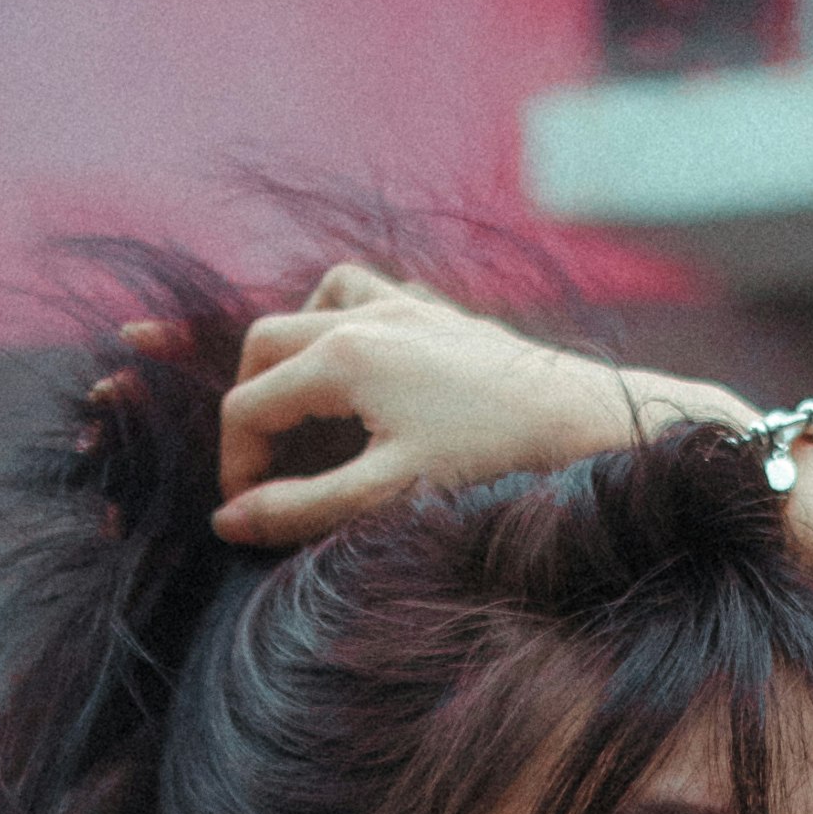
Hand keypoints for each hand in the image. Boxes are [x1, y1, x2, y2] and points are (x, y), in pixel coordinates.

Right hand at [206, 261, 745, 544]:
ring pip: (316, 302)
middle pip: (264, 343)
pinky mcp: (442, 313)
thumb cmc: (491, 461)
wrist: (585, 420)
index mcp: (342, 356)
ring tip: (301, 407)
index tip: (248, 513)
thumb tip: (227, 521)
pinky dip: (348, 317)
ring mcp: (406, 305)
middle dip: (250, 404)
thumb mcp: (386, 496)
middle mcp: (366, 315)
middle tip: (264, 467)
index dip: (235, 465)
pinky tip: (364, 363)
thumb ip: (300, 508)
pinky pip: (372, 292)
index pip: (248, 405)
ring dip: (293, 348)